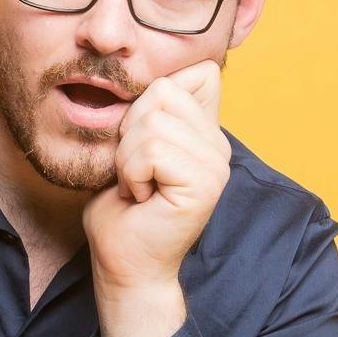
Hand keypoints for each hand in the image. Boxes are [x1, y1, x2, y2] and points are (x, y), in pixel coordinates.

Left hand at [84, 58, 231, 288]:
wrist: (123, 263)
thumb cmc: (119, 209)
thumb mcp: (129, 145)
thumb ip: (148, 111)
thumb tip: (155, 76)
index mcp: (204, 131)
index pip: (195, 73)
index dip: (149, 101)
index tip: (140, 146)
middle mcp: (218, 144)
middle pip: (163, 91)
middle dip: (130, 130)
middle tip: (134, 172)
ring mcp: (216, 164)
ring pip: (153, 122)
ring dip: (127, 158)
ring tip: (137, 187)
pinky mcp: (205, 184)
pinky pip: (152, 151)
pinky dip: (131, 174)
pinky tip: (140, 198)